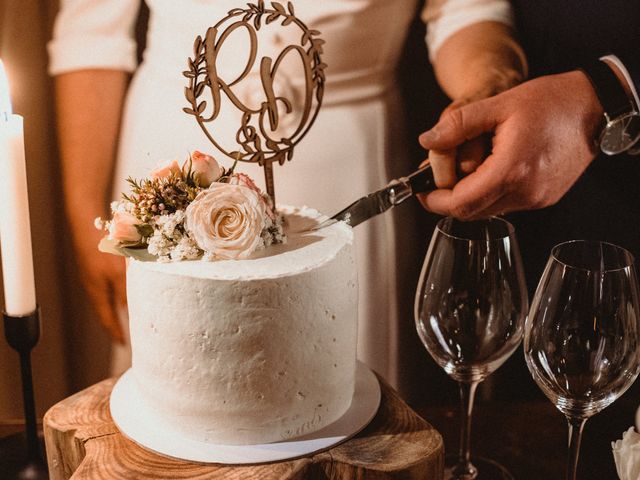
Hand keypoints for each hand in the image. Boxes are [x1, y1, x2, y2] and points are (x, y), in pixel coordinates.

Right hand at [72, 221, 126, 342]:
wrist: (86, 222)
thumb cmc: (104, 248)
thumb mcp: (119, 273)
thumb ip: (125, 292)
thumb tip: (129, 312)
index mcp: (97, 291)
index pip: (106, 318)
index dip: (115, 331)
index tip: (123, 344)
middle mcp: (93, 285)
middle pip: (104, 310)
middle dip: (114, 323)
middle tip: (124, 335)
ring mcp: (92, 274)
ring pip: (105, 297)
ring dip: (114, 309)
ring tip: (125, 317)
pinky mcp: (96, 263)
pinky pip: (106, 285)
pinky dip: (114, 294)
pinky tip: (122, 291)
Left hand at [418, 71, 603, 218]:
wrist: (595, 107)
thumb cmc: (551, 101)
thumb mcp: (499, 104)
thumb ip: (459, 124)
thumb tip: (427, 140)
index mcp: (511, 170)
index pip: (461, 204)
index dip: (435, 200)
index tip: (422, 191)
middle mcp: (525, 192)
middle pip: (471, 213)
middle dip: (448, 199)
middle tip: (437, 181)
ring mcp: (536, 199)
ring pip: (488, 211)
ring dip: (470, 196)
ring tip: (469, 168)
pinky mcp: (544, 199)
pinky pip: (507, 205)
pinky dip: (491, 193)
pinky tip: (492, 169)